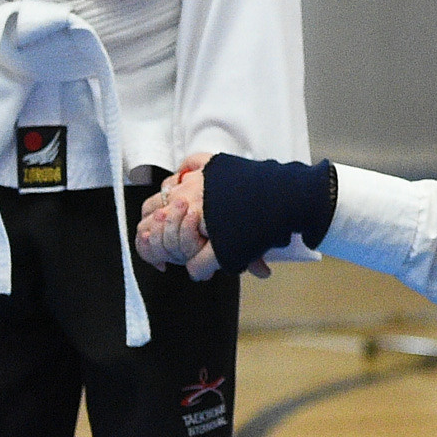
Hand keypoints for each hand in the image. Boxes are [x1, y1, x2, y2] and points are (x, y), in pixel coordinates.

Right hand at [134, 151, 265, 281]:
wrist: (285, 196)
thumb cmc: (258, 224)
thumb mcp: (228, 252)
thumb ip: (204, 264)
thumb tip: (194, 273)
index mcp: (184, 212)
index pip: (151, 233)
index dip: (155, 252)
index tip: (165, 263)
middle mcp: (186, 191)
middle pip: (152, 209)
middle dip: (156, 229)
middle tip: (167, 243)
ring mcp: (199, 175)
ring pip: (166, 186)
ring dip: (164, 203)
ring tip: (173, 217)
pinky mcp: (214, 164)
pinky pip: (190, 163)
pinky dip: (185, 171)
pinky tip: (189, 179)